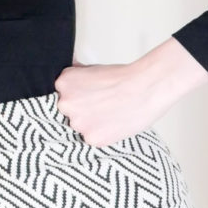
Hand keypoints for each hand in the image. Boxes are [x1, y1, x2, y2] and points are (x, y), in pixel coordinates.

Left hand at [54, 38, 207, 148]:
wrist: (146, 88)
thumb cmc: (124, 77)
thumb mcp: (92, 68)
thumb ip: (76, 77)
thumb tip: (70, 75)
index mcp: (64, 83)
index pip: (62, 94)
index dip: (76, 96)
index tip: (87, 96)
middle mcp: (66, 103)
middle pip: (68, 111)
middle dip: (82, 109)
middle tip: (100, 105)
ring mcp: (78, 122)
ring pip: (80, 126)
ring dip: (92, 122)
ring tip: (110, 113)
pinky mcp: (92, 138)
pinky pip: (92, 138)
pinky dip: (103, 133)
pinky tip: (114, 122)